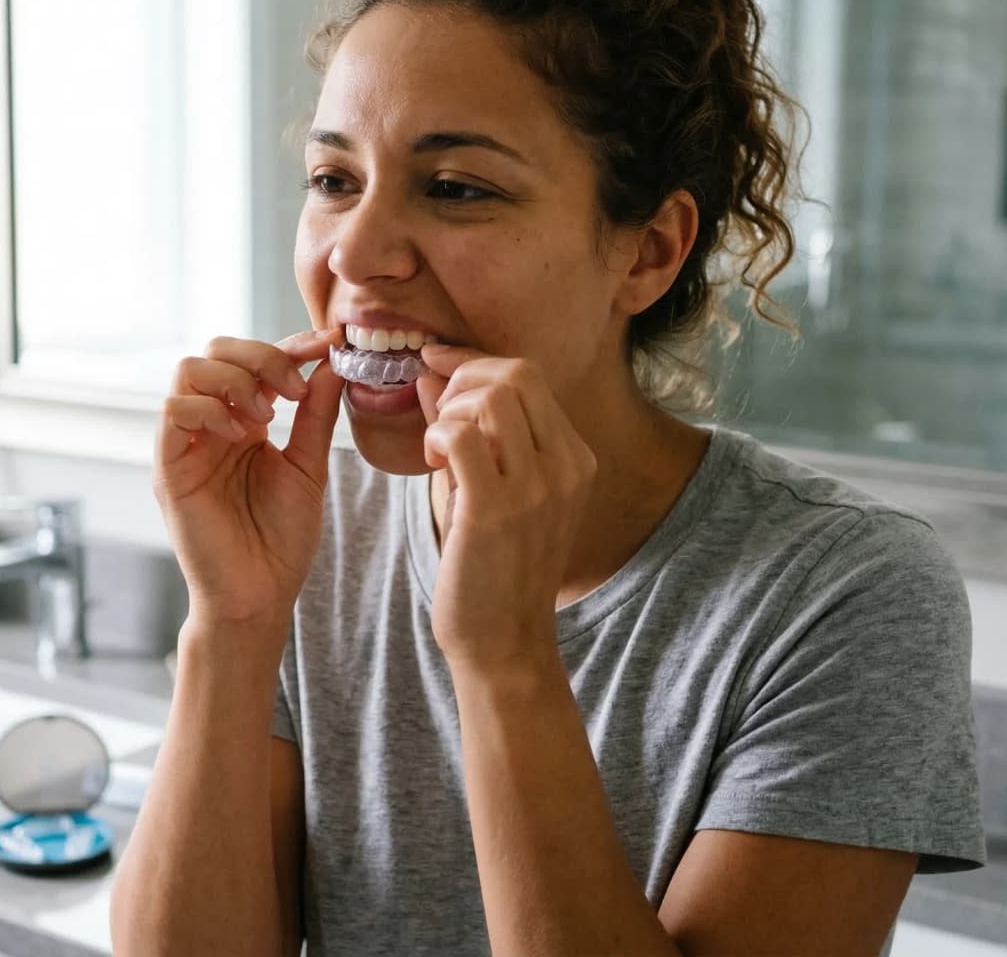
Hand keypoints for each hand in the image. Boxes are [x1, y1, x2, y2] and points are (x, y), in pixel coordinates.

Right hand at [154, 330, 344, 630]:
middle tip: (294, 390)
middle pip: (216, 350)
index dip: (291, 345)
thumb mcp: (308, 467)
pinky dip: (211, 409)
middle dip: (261, 356)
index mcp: (245, 422)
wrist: (259, 595)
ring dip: (235, 381)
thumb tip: (332, 363)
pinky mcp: (169, 466)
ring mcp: (187, 443)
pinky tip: (241, 437)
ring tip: (267, 417)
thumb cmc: (280, 540)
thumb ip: (315, 415)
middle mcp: (212, 425)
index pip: (257, 362)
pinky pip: (173, 410)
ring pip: (188, 369)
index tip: (329, 342)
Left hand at [416, 346, 596, 671]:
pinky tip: (431, 464)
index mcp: (575, 459)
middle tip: (440, 417)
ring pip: (490, 397)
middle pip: (515, 374)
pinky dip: (436, 435)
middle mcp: (565, 467)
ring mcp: (535, 488)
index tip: (439, 368)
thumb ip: (472, 430)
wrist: (504, 642)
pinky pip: (459, 435)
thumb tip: (436, 372)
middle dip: (463, 379)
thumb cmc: (495, 566)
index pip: (529, 375)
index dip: (476, 362)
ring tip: (438, 449)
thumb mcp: (498, 489)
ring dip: (449, 410)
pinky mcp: (494, 510)